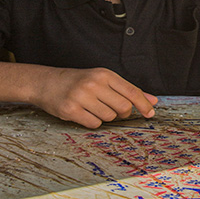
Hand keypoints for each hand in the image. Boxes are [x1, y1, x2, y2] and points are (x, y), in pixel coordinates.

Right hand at [33, 67, 157, 128]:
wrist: (46, 82)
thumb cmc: (78, 81)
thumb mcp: (102, 79)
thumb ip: (127, 90)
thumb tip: (153, 101)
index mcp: (104, 74)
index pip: (132, 91)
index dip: (144, 105)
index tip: (150, 114)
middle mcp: (94, 83)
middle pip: (123, 107)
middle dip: (123, 113)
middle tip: (114, 110)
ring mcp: (81, 96)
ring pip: (109, 117)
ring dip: (105, 117)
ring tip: (93, 108)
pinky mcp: (71, 109)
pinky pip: (94, 124)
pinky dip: (93, 122)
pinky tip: (84, 113)